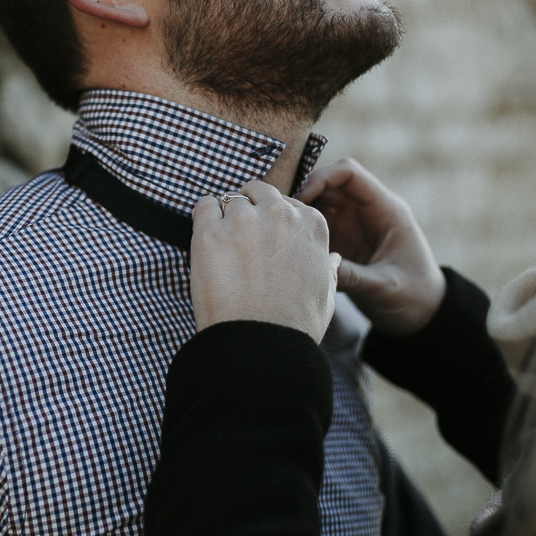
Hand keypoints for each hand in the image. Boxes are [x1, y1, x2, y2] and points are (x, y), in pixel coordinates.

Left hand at [190, 180, 338, 343]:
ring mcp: (243, 220)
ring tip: (223, 246)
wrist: (259, 344)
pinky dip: (203, 216)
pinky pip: (204, 206)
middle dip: (251, 208)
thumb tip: (332, 260)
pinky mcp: (210, 232)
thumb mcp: (326, 296)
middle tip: (241, 238)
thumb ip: (328, 270)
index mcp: (311, 224)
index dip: (273, 221)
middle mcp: (279, 213)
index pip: (287, 203)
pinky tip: (206, 238)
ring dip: (226, 216)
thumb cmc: (294, 325)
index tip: (265, 241)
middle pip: (259, 192)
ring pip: (231, 199)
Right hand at [297, 158, 444, 335]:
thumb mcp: (384, 288)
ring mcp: (354, 226)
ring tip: (281, 232)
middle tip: (280, 217)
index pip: (349, 174)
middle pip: (328, 186)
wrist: (423, 316)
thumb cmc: (414, 298)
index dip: (321, 179)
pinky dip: (303, 232)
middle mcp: (368, 212)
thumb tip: (317, 267)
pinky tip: (289, 247)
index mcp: (386, 210)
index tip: (299, 199)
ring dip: (300, 214)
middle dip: (303, 196)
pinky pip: (318, 227)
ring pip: (319, 205)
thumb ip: (352, 276)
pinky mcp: (344, 243)